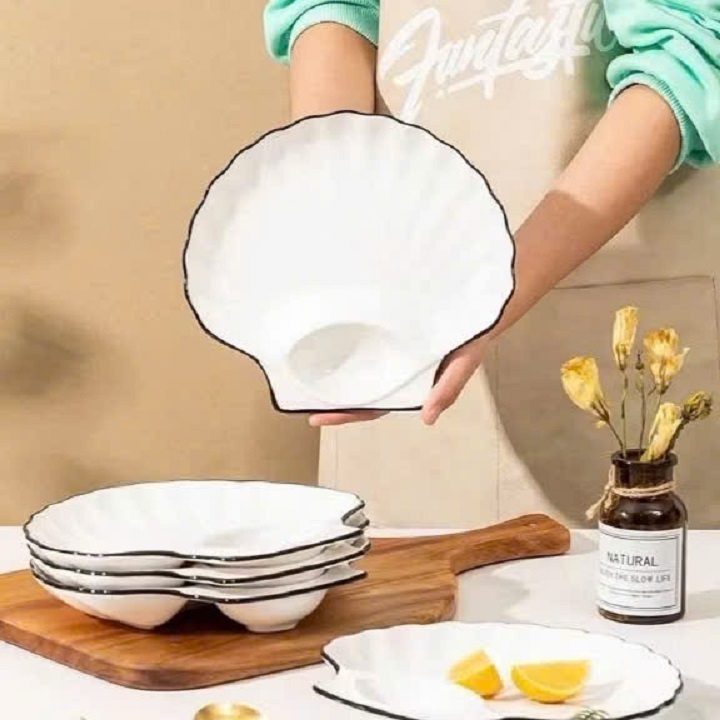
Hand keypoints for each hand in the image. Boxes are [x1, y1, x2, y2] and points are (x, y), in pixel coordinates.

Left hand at [307, 335, 488, 426]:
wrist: (480, 303)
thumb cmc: (472, 335)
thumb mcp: (463, 363)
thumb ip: (447, 390)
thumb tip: (427, 418)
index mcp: (411, 386)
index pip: (374, 406)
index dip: (347, 414)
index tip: (318, 418)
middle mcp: (398, 371)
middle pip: (360, 391)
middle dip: (333, 398)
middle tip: (300, 400)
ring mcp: (393, 352)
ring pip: (361, 369)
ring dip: (337, 373)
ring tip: (307, 375)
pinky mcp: (392, 331)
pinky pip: (367, 342)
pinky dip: (349, 346)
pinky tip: (330, 342)